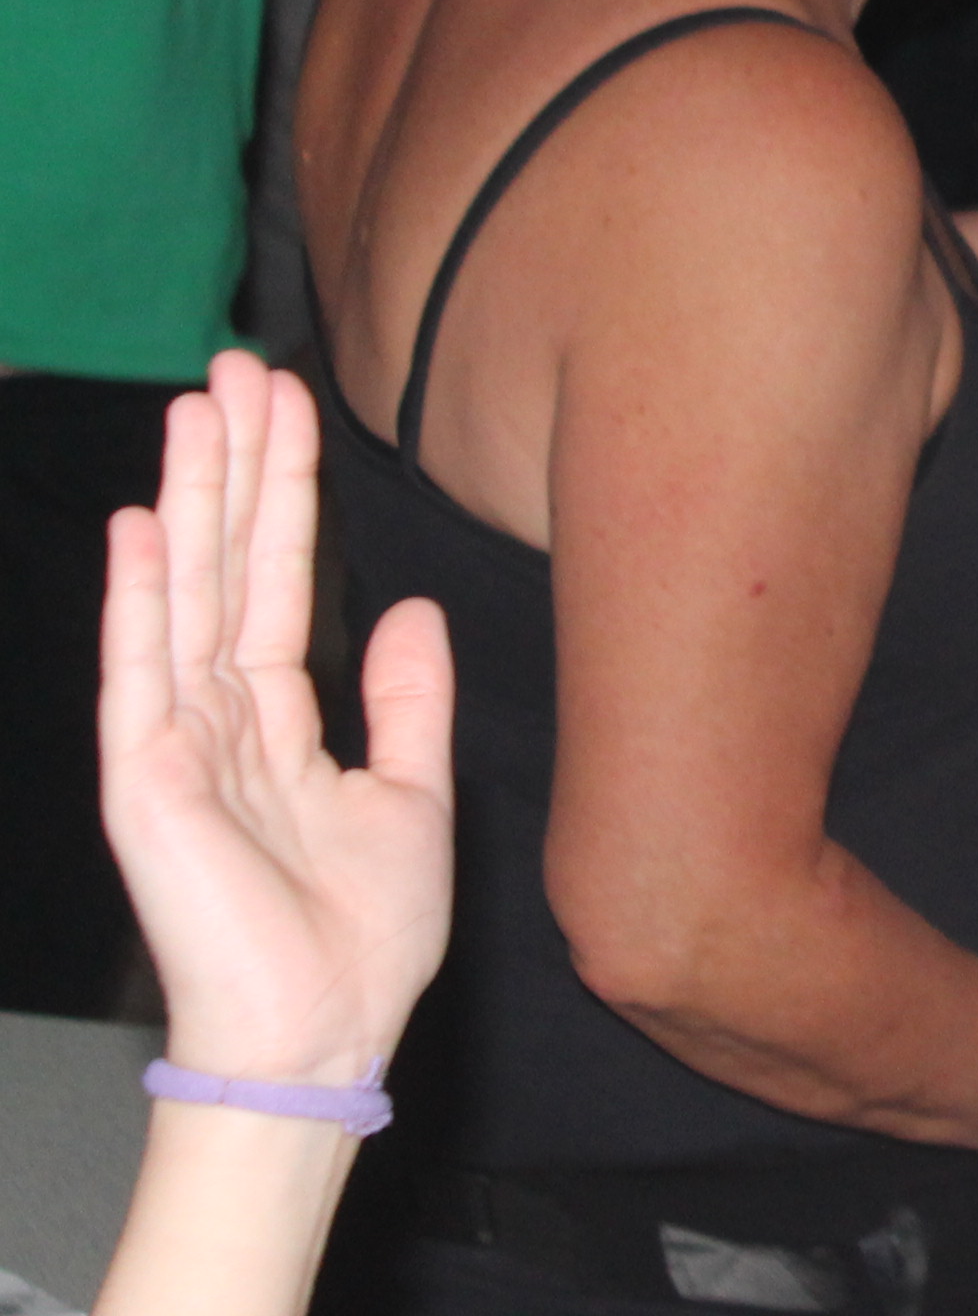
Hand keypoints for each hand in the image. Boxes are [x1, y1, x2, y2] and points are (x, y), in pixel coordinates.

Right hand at [98, 354, 455, 1094]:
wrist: (326, 1034)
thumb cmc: (363, 939)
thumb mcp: (413, 796)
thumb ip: (408, 701)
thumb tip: (410, 612)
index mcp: (278, 722)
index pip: (279, 579)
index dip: (285, 493)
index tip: (287, 404)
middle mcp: (218, 719)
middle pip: (228, 566)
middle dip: (233, 466)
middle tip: (236, 367)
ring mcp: (176, 746)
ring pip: (187, 594)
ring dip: (189, 501)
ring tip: (195, 409)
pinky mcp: (147, 783)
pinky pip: (144, 674)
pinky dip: (141, 600)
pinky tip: (140, 528)